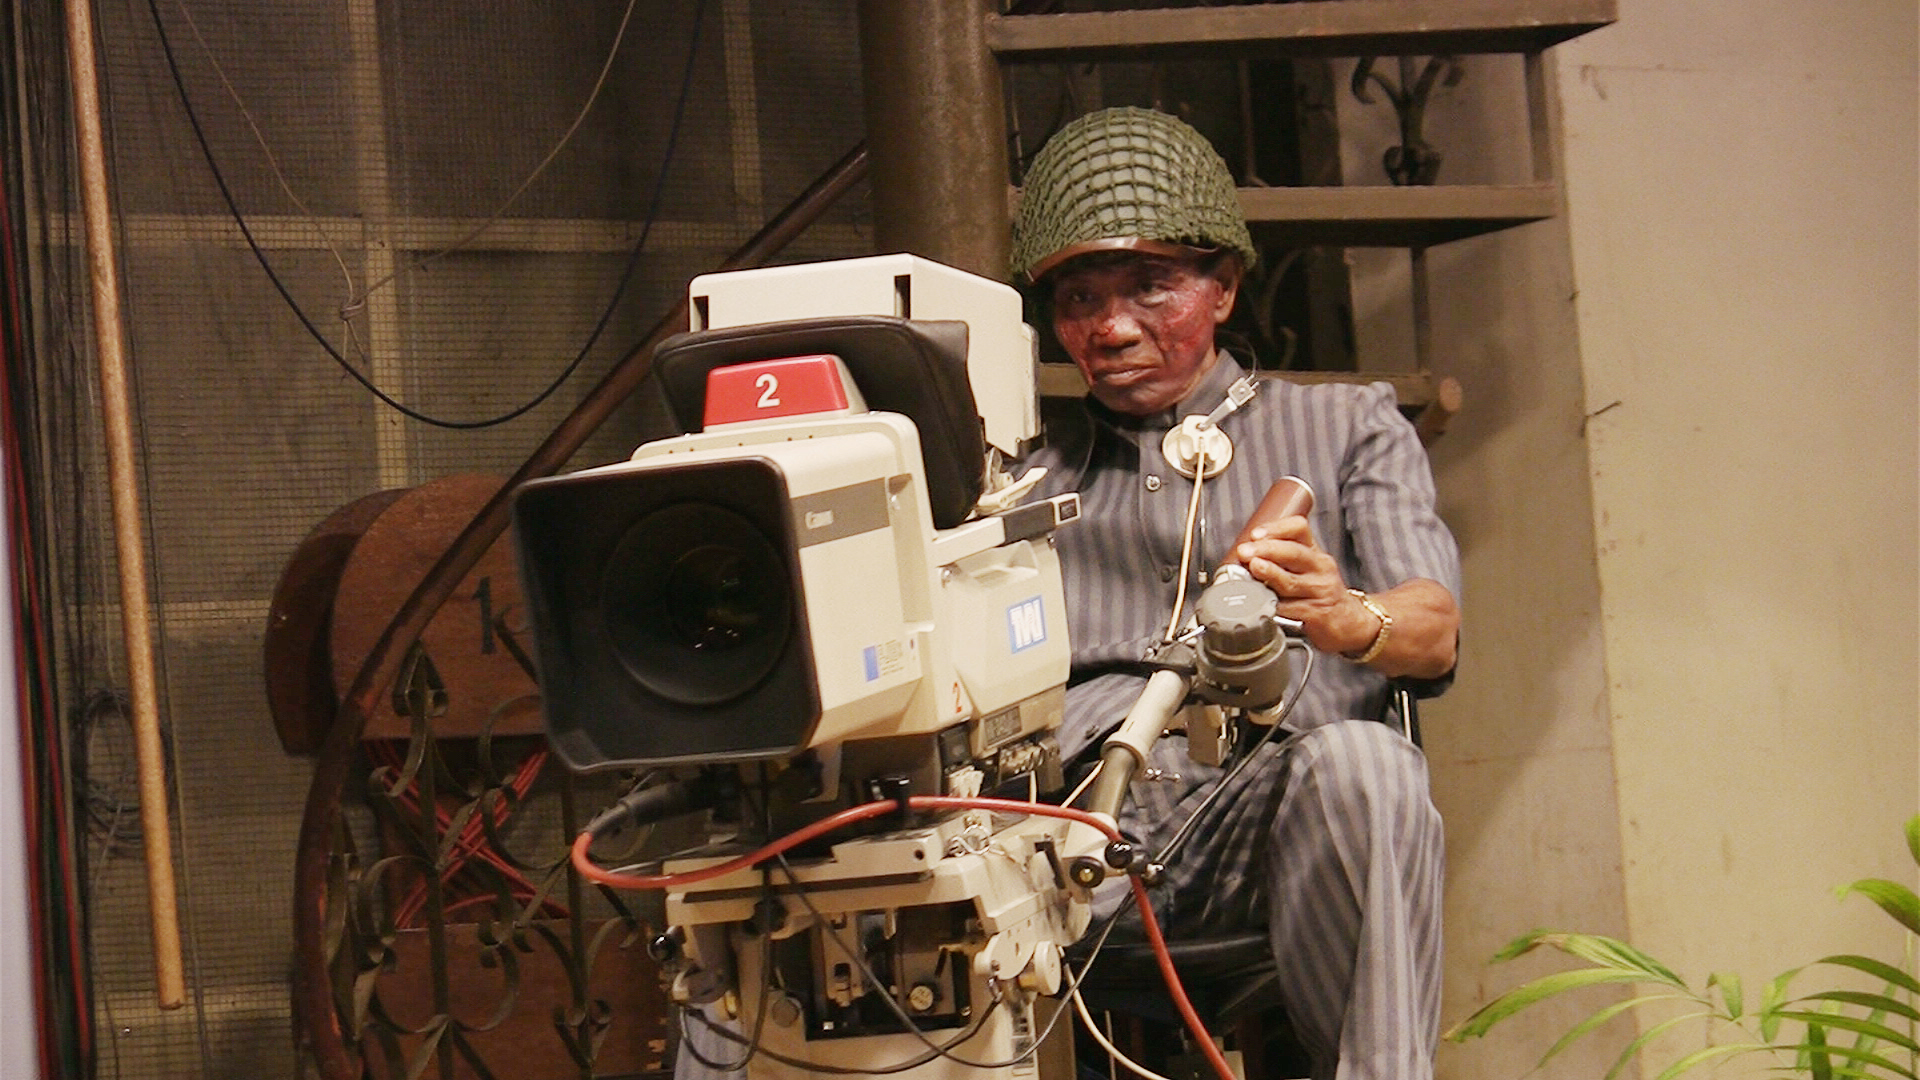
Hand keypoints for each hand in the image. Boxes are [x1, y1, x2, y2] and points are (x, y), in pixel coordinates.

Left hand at [1231, 515, 1378, 656]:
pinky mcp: (1317, 614)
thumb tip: (1243, 556)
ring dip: (1270, 573)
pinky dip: (1273, 605)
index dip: (1276, 528)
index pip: (1299, 529)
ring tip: (1254, 567)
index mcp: (1314, 552)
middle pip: (1294, 552)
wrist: (1349, 622)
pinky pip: (1291, 609)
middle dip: (1267, 550)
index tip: (1255, 534)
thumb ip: (1279, 559)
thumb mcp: (1306, 569)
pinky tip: (1261, 602)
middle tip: (1245, 552)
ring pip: (1292, 582)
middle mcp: (1319, 568)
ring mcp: (1319, 591)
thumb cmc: (1319, 592)